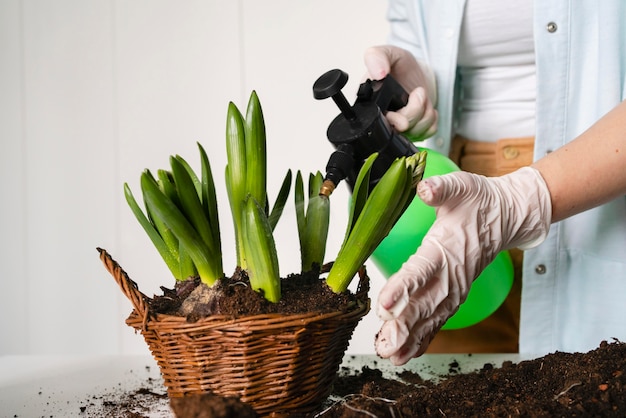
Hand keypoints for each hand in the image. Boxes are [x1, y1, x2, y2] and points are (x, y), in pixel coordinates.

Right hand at [364, 45, 437, 139]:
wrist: (416, 72)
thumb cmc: (399, 65)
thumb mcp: (387, 52)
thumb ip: (376, 57)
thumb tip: (377, 73)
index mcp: (370, 104)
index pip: (378, 123)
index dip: (393, 120)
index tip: (404, 107)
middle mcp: (383, 119)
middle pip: (399, 129)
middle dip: (414, 111)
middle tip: (418, 92)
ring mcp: (399, 127)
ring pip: (415, 131)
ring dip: (424, 113)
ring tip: (420, 96)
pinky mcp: (414, 130)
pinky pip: (426, 132)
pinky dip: (431, 119)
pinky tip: (425, 107)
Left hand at [374, 167, 551, 364]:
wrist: (508, 216)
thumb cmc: (480, 201)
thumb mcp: (462, 187)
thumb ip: (442, 189)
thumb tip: (425, 188)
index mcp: (446, 249)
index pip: (422, 270)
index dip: (403, 287)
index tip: (384, 304)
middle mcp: (451, 275)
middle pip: (424, 304)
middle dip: (403, 325)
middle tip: (384, 343)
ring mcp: (455, 288)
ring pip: (431, 318)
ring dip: (410, 338)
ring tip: (390, 355)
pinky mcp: (455, 295)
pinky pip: (438, 321)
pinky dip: (423, 339)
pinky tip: (406, 355)